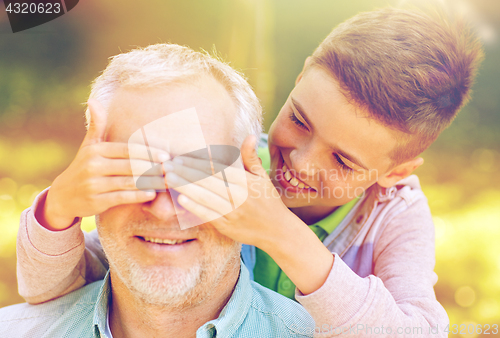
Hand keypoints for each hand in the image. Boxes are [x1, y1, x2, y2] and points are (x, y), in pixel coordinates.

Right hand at [38, 99, 169, 230]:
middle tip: (171, 170)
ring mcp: (94, 184)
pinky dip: (138, 196)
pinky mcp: (96, 201)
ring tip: (166, 182)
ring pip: (128, 182)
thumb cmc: (83, 167)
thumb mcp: (88, 146)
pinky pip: (121, 197)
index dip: (148, 153)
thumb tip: (93, 100)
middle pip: (130, 166)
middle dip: (153, 168)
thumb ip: (97, 125)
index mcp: (96, 150)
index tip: (167, 156)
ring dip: (150, 182)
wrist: (63, 196)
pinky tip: (151, 194)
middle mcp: (93, 166)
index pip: (127, 150)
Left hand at [163, 135, 297, 249]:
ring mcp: (233, 212)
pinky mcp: (228, 226)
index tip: (180, 157)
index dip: (197, 163)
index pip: (217, 169)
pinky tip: (181, 199)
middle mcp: (239, 195)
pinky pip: (209, 215)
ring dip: (185, 187)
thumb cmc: (268, 201)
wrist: (277, 231)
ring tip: (168, 179)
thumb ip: (251, 157)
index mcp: (245, 181)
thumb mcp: (262, 177)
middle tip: (166, 165)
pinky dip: (195, 207)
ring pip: (205, 197)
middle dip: (185, 173)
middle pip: (208, 181)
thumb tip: (250, 135)